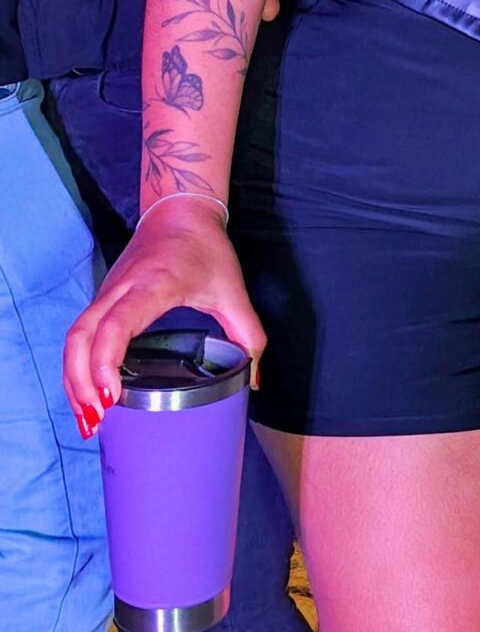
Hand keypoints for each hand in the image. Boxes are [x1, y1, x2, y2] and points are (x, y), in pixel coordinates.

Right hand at [65, 200, 265, 433]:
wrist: (179, 212)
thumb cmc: (206, 248)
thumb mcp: (233, 290)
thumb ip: (249, 335)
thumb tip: (253, 381)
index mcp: (154, 284)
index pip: (118, 323)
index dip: (107, 359)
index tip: (110, 394)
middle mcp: (121, 288)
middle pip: (82, 334)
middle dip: (81, 380)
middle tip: (96, 419)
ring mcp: (107, 292)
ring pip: (74, 336)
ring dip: (73, 377)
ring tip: (87, 418)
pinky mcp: (102, 297)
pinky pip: (79, 333)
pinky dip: (76, 365)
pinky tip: (86, 394)